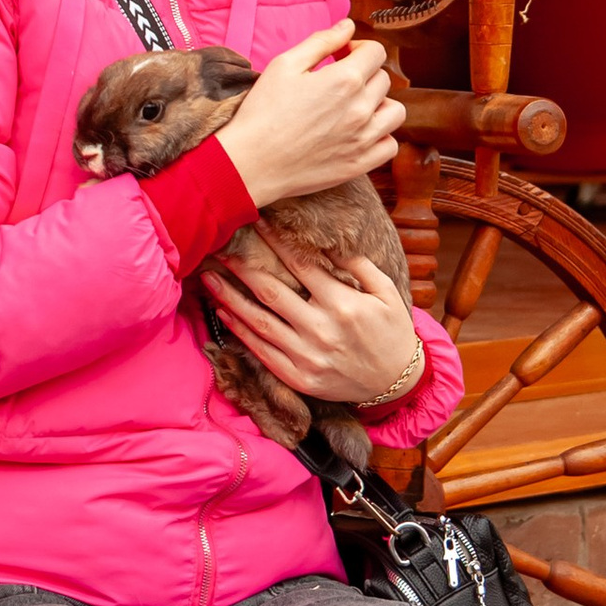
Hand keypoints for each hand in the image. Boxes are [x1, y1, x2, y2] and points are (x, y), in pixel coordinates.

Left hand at [203, 245, 425, 410]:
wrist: (396, 382)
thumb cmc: (392, 331)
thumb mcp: (386, 292)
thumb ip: (359, 264)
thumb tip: (328, 241)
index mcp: (343, 304)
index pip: (300, 264)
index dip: (276, 241)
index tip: (257, 222)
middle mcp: (320, 329)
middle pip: (270, 291)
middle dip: (242, 267)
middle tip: (219, 246)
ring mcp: (306, 356)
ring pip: (259, 322)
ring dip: (230, 297)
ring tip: (209, 278)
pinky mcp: (298, 377)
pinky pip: (262, 351)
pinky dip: (240, 331)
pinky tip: (224, 312)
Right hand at [219, 22, 399, 206]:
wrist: (251, 162)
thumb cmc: (263, 111)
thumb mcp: (285, 64)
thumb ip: (322, 41)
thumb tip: (348, 26)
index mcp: (345, 80)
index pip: (376, 51)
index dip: (359, 48)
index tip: (342, 56)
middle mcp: (361, 109)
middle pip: (384, 79)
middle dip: (365, 73)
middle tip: (339, 81)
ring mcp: (363, 139)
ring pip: (394, 111)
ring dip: (379, 104)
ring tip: (354, 107)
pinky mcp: (360, 164)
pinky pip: (390, 145)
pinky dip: (381, 136)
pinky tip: (359, 132)